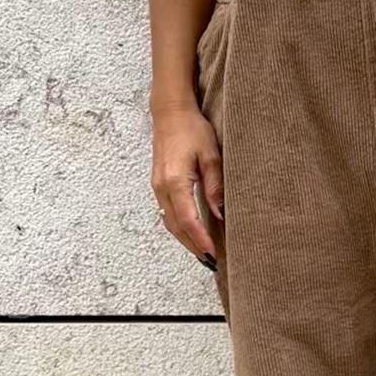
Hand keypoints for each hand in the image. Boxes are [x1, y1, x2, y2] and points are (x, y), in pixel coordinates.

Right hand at [150, 103, 223, 270]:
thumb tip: (219, 214)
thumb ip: (215, 187)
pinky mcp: (158, 185)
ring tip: (203, 253)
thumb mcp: (211, 156)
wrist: (170, 113)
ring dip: (185, 239)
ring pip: (169, 222)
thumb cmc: (193, 130)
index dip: (200, 240)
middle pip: (175, 227)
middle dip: (192, 246)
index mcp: (175, 181)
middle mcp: (161, 188)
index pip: (188, 220)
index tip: (213, 254)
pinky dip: (179, 227)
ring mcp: (157, 187)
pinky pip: (166, 213)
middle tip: (210, 262)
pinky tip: (191, 232)